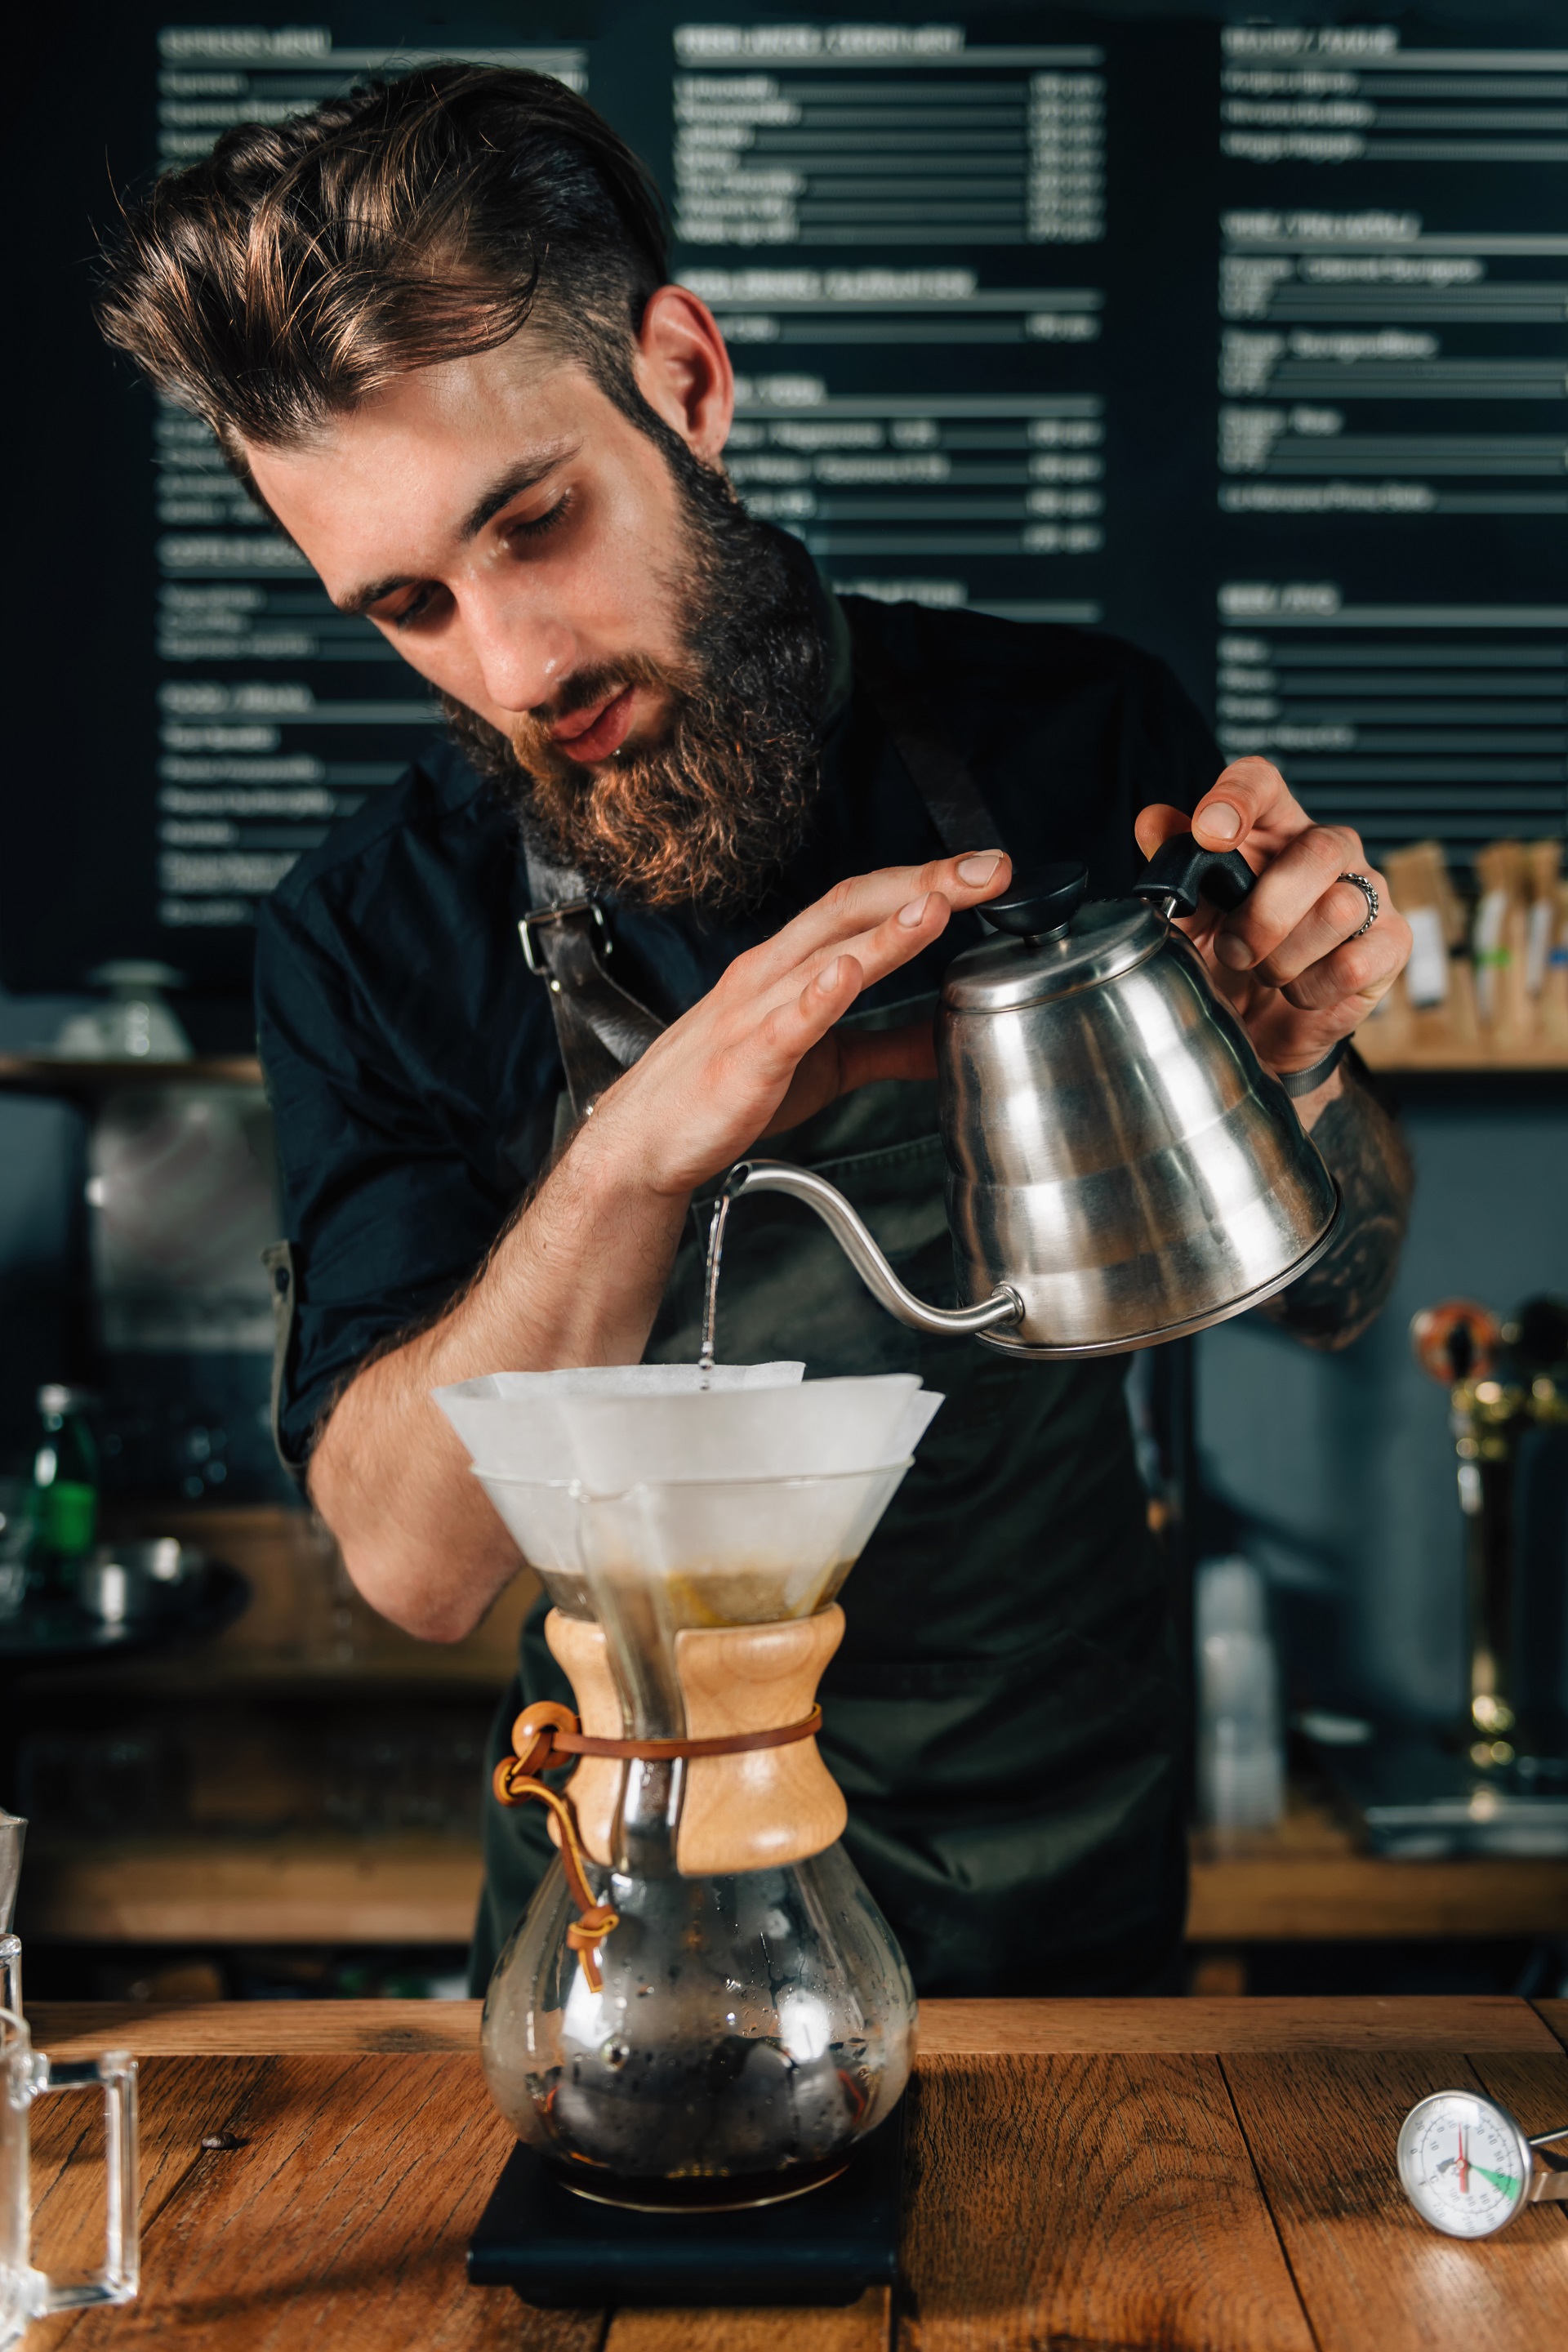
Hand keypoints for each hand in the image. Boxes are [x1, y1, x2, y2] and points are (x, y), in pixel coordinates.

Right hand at [584, 850, 1012, 1196]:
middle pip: (852, 909)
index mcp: (790, 965)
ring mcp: (755, 1013)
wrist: (644, 1142)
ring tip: (937, 907)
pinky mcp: (745, 1062)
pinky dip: (818, 996)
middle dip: (923, 883)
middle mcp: (771, 974)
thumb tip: (948, 1037)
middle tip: (988, 871)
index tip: (986, 871)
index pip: (863, 902)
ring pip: (826, 957)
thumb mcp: (825, 1062)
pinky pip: (784, 1024)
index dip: (925, 879)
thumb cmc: (723, 1092)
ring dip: (885, 932)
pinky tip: (848, 976)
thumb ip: (887, 1045)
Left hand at [1135, 757, 1410, 1075]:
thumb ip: (1173, 865)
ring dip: (1285, 958)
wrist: (1255, 1028)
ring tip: (1264, 974)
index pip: (1262, 782)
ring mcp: (1366, 891)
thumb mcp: (1190, 915)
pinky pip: (1355, 964)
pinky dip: (1312, 989)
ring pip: (1339, 910)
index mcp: (1270, 828)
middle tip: (1233, 950)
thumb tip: (1152, 823)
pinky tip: (1296, 992)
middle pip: (1317, 850)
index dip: (1237, 798)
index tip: (1209, 833)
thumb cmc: (1225, 958)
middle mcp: (1326, 849)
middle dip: (1266, 913)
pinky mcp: (1390, 943)